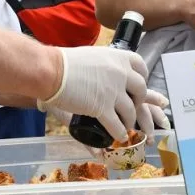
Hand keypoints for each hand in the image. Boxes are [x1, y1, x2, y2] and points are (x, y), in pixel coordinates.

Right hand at [38, 47, 168, 141]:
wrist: (52, 71)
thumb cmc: (65, 62)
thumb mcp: (93, 57)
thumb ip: (104, 65)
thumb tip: (107, 71)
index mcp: (119, 57)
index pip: (141, 67)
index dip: (142, 78)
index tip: (137, 87)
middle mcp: (121, 72)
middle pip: (141, 90)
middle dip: (139, 102)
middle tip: (132, 108)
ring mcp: (114, 90)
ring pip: (131, 111)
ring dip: (129, 121)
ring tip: (125, 127)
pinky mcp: (103, 107)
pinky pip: (117, 125)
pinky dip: (119, 133)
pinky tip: (118, 138)